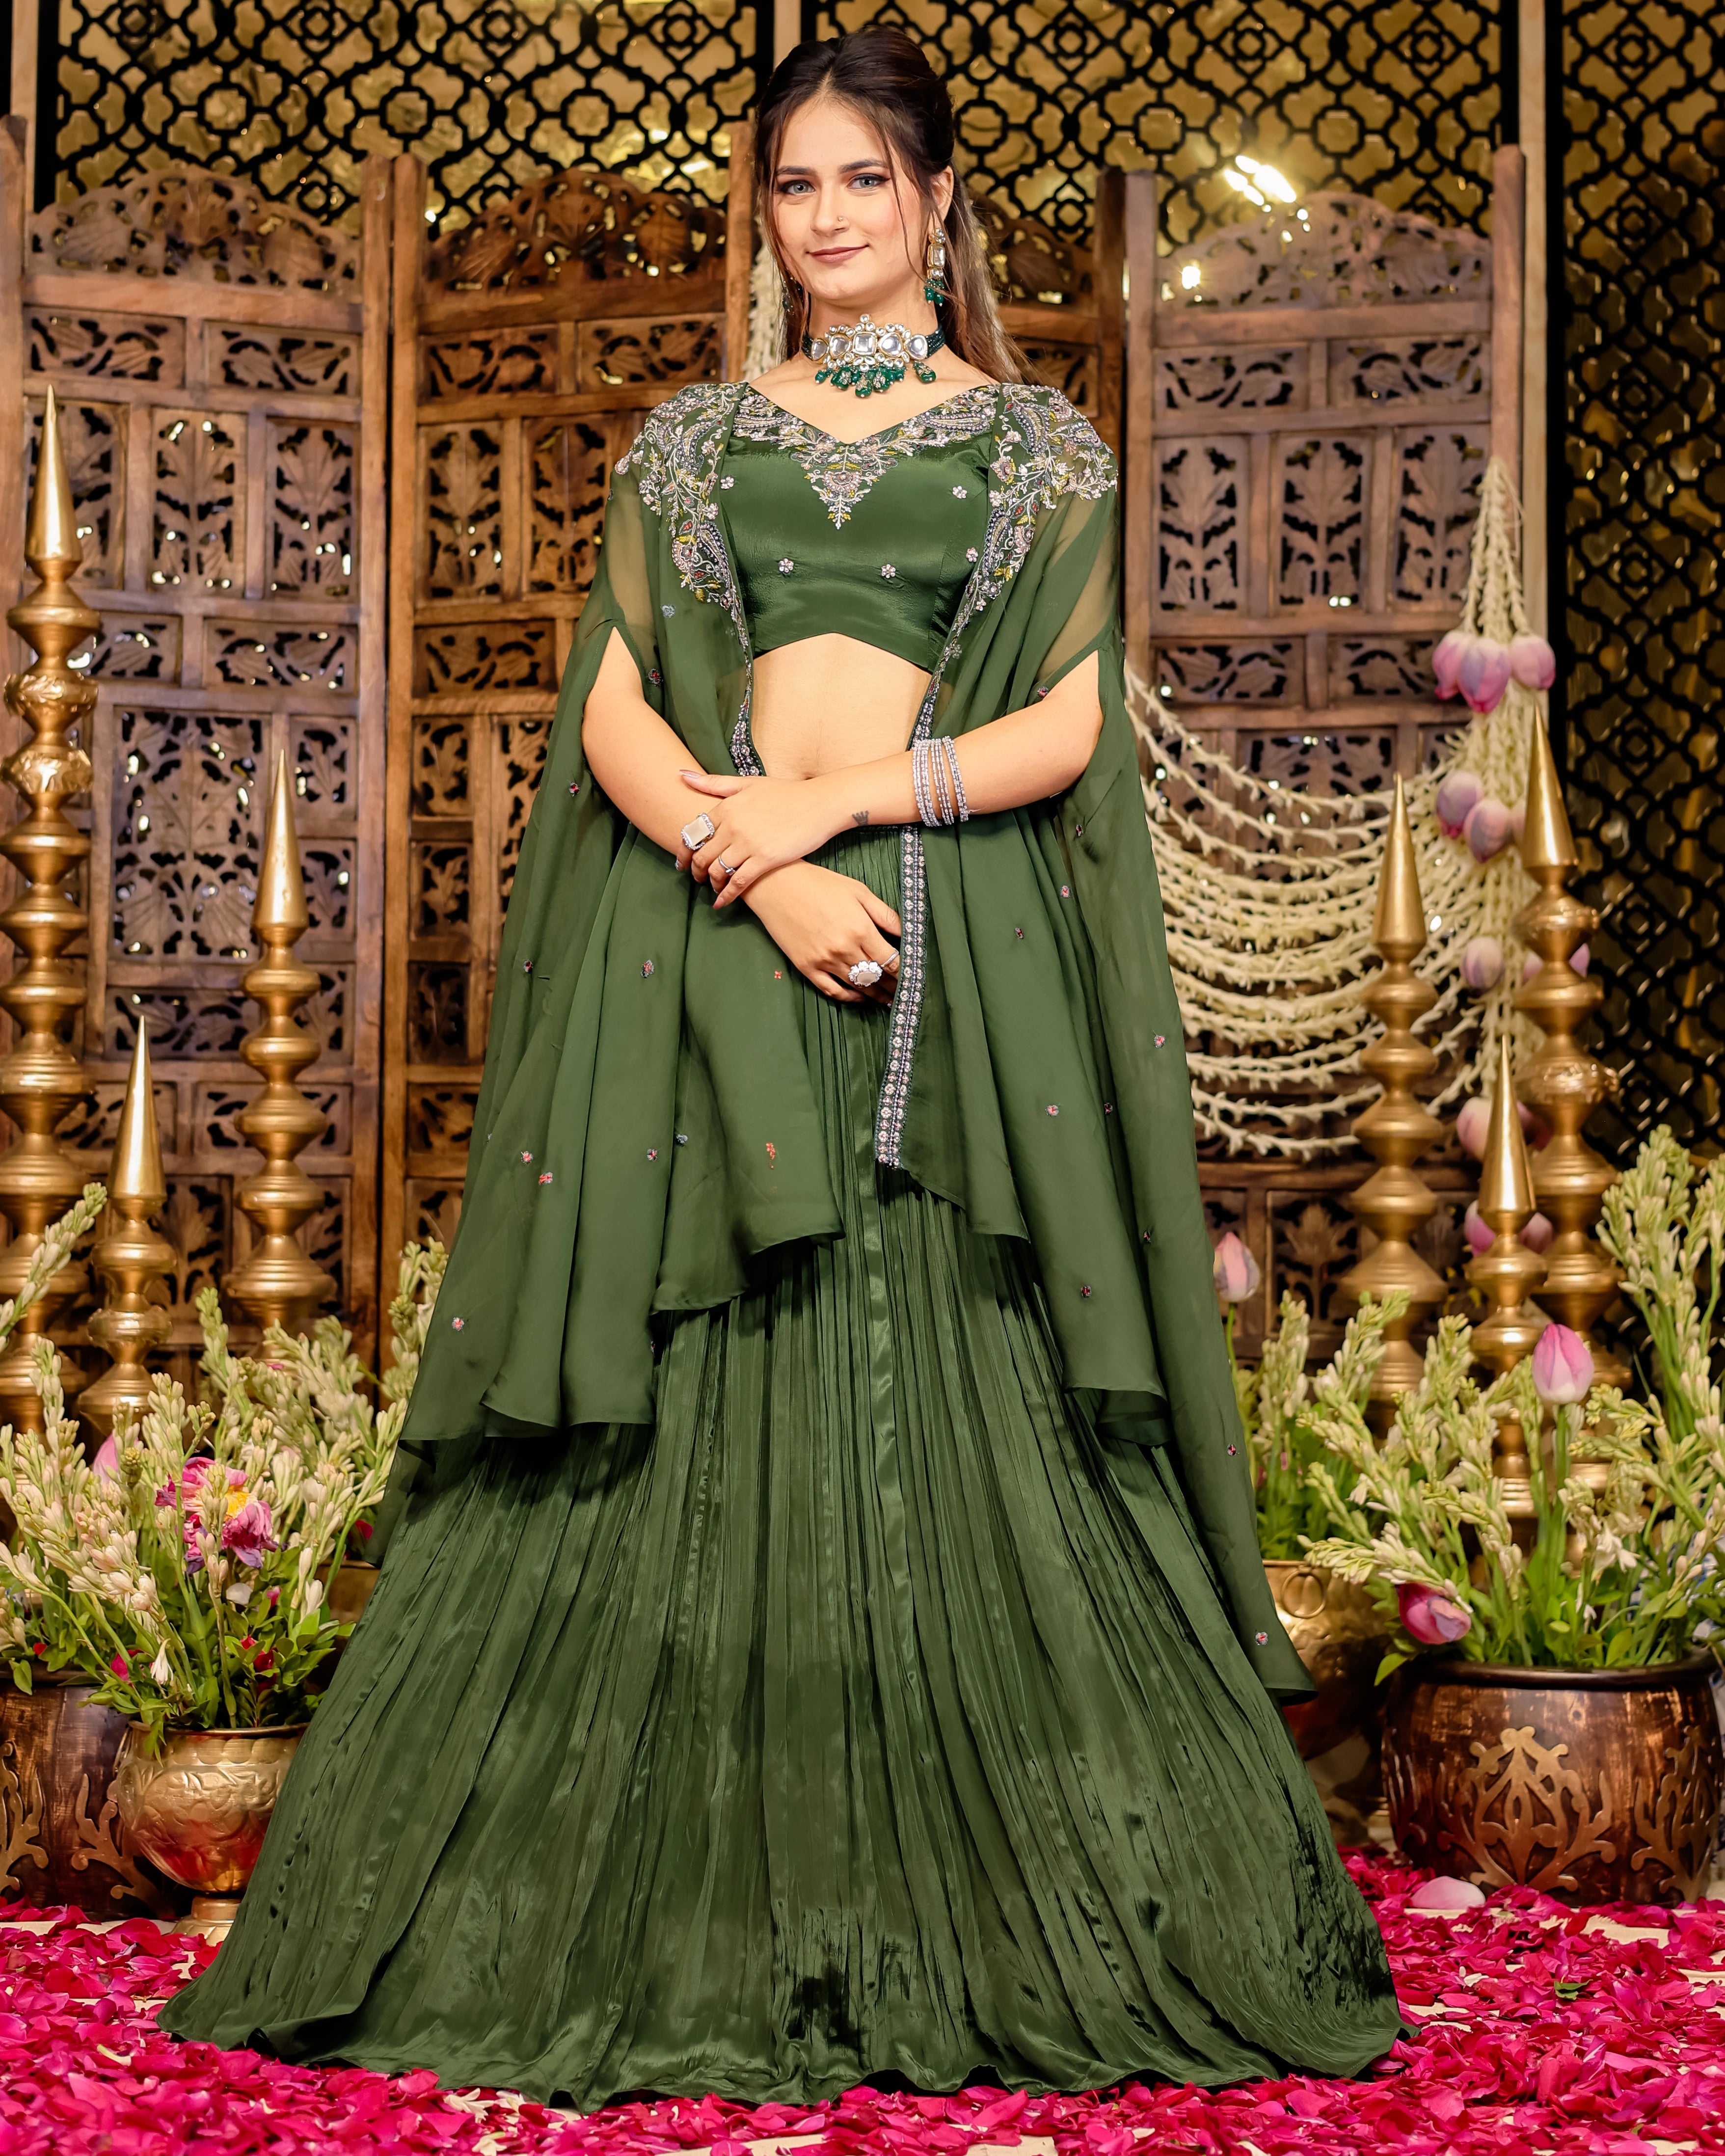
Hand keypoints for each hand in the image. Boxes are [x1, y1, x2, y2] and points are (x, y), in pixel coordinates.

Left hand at [676, 771, 840, 905]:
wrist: (819, 804)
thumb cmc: (786, 793)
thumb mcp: (748, 783)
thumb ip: (714, 783)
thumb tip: (681, 775)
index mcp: (726, 806)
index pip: (693, 833)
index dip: (684, 851)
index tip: (683, 863)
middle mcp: (733, 825)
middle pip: (702, 855)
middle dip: (696, 871)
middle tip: (697, 879)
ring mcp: (748, 843)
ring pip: (717, 871)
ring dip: (711, 884)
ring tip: (714, 889)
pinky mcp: (765, 859)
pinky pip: (738, 882)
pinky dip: (727, 895)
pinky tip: (722, 903)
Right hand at [743, 862, 901, 1003]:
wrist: (776, 885)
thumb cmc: (819, 884)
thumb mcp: (858, 891)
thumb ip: (885, 914)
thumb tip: (907, 932)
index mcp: (861, 929)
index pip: (892, 961)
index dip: (905, 972)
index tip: (914, 977)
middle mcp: (844, 949)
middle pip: (877, 977)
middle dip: (894, 986)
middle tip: (905, 993)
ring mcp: (824, 961)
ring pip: (858, 987)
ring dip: (876, 995)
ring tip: (889, 1000)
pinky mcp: (807, 967)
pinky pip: (832, 991)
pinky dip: (849, 998)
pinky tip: (860, 997)